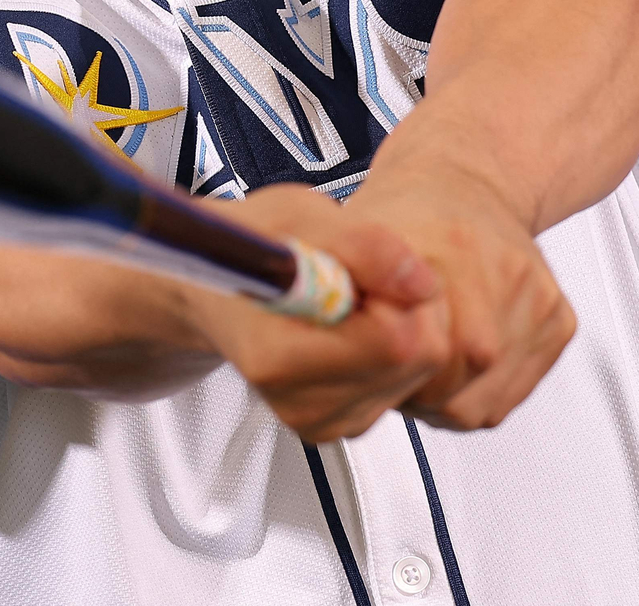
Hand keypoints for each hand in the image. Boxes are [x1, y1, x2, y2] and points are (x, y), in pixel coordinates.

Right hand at [184, 183, 450, 441]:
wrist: (216, 285)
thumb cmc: (251, 244)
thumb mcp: (300, 214)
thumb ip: (364, 246)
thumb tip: (422, 282)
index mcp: (279, 356)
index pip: (393, 340)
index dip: (394, 290)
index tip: (362, 264)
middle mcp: (298, 402)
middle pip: (415, 360)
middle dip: (406, 307)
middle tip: (360, 277)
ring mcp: (321, 419)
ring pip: (419, 375)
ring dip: (403, 327)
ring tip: (352, 298)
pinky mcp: (341, 424)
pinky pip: (407, 387)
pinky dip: (395, 351)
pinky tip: (355, 326)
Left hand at [348, 155, 576, 430]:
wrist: (468, 179)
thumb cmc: (409, 214)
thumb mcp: (353, 245)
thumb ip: (337, 290)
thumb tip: (319, 327)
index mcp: (449, 255)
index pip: (419, 365)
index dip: (386, 373)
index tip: (373, 358)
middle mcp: (502, 278)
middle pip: (450, 391)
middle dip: (413, 389)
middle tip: (393, 359)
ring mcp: (536, 301)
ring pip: (479, 405)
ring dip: (443, 395)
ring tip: (423, 354)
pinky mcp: (559, 322)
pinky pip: (506, 398)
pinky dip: (475, 391)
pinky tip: (454, 357)